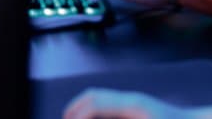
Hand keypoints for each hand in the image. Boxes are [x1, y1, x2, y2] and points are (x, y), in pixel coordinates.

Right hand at [63, 88, 192, 118]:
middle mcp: (132, 99)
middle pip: (93, 95)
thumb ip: (117, 117)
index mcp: (132, 105)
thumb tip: (97, 113)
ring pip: (100, 96)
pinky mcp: (137, 105)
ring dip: (83, 106)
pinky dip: (95, 108)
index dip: (77, 115)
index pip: (94, 105)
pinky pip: (110, 102)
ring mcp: (135, 100)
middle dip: (74, 108)